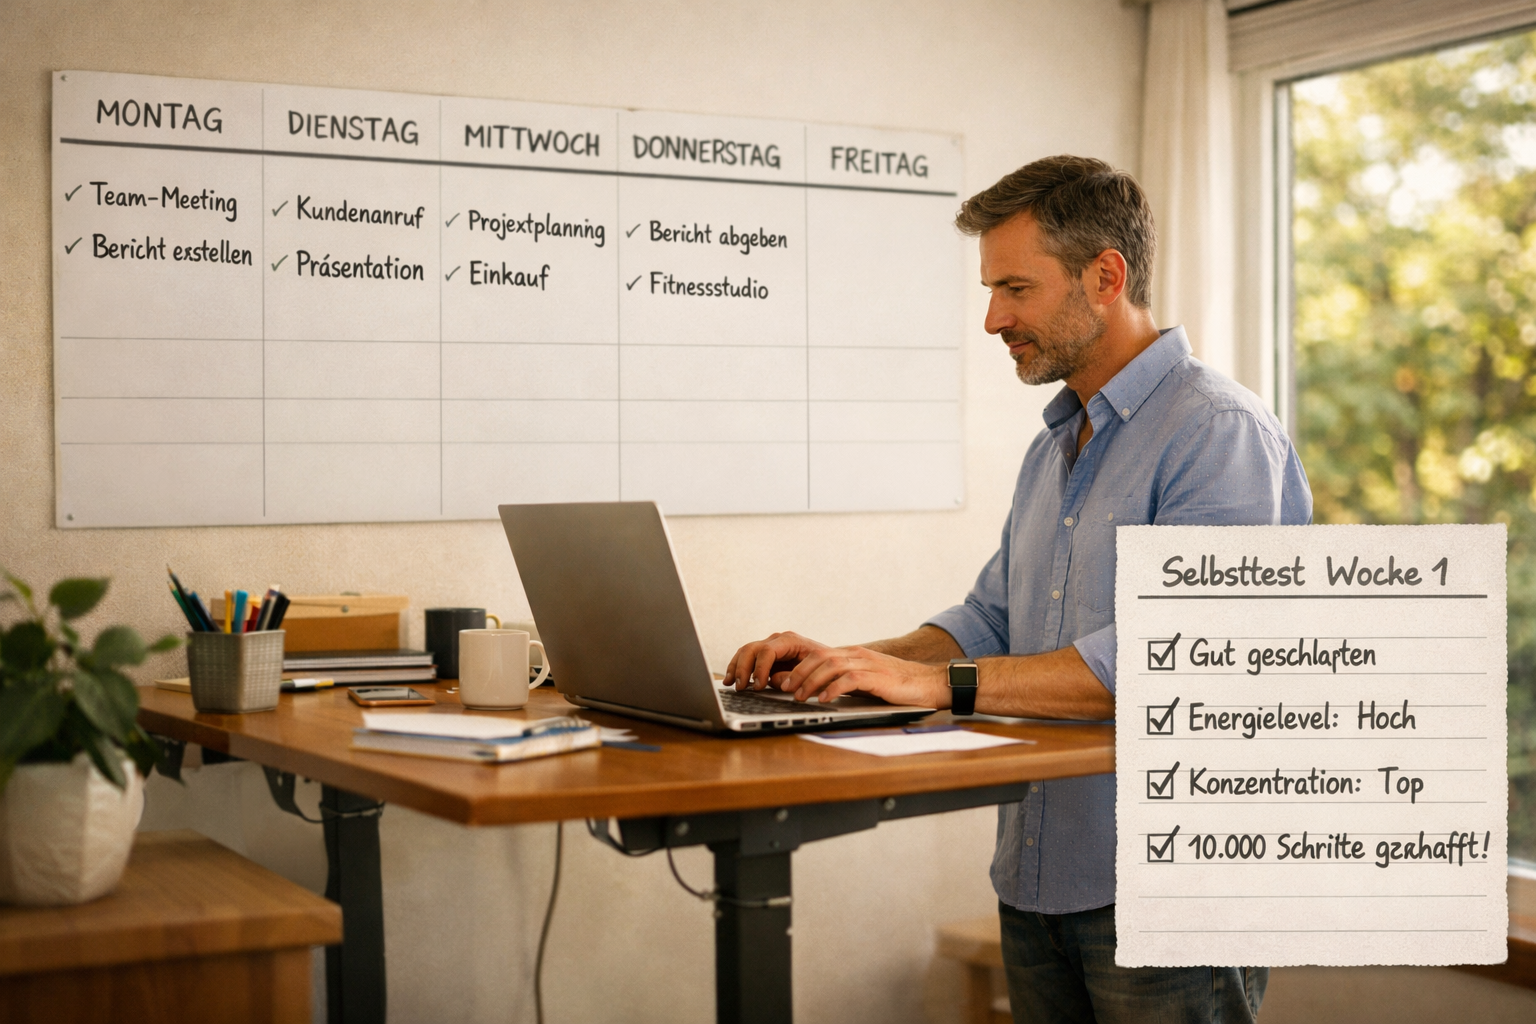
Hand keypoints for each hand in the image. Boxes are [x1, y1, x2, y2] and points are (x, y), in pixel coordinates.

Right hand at [725, 631, 830, 689]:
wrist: (829, 662)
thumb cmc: (823, 668)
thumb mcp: (813, 673)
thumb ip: (792, 676)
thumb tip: (772, 680)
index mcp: (790, 640)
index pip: (767, 651)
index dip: (760, 669)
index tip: (758, 685)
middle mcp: (777, 640)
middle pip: (752, 649)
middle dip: (744, 668)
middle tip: (741, 687)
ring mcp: (770, 645)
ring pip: (746, 651)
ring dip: (736, 667)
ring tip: (730, 683)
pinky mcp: (765, 655)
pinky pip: (746, 657)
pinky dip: (737, 667)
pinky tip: (731, 679)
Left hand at [778, 645, 947, 707]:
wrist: (930, 683)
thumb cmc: (898, 684)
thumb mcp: (867, 680)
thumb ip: (846, 681)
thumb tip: (820, 690)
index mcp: (854, 654)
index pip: (819, 654)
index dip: (799, 667)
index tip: (786, 682)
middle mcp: (859, 655)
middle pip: (820, 657)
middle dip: (799, 673)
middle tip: (787, 689)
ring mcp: (869, 664)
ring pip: (831, 665)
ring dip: (812, 681)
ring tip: (801, 696)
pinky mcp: (878, 677)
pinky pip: (850, 679)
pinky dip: (834, 688)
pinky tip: (824, 699)